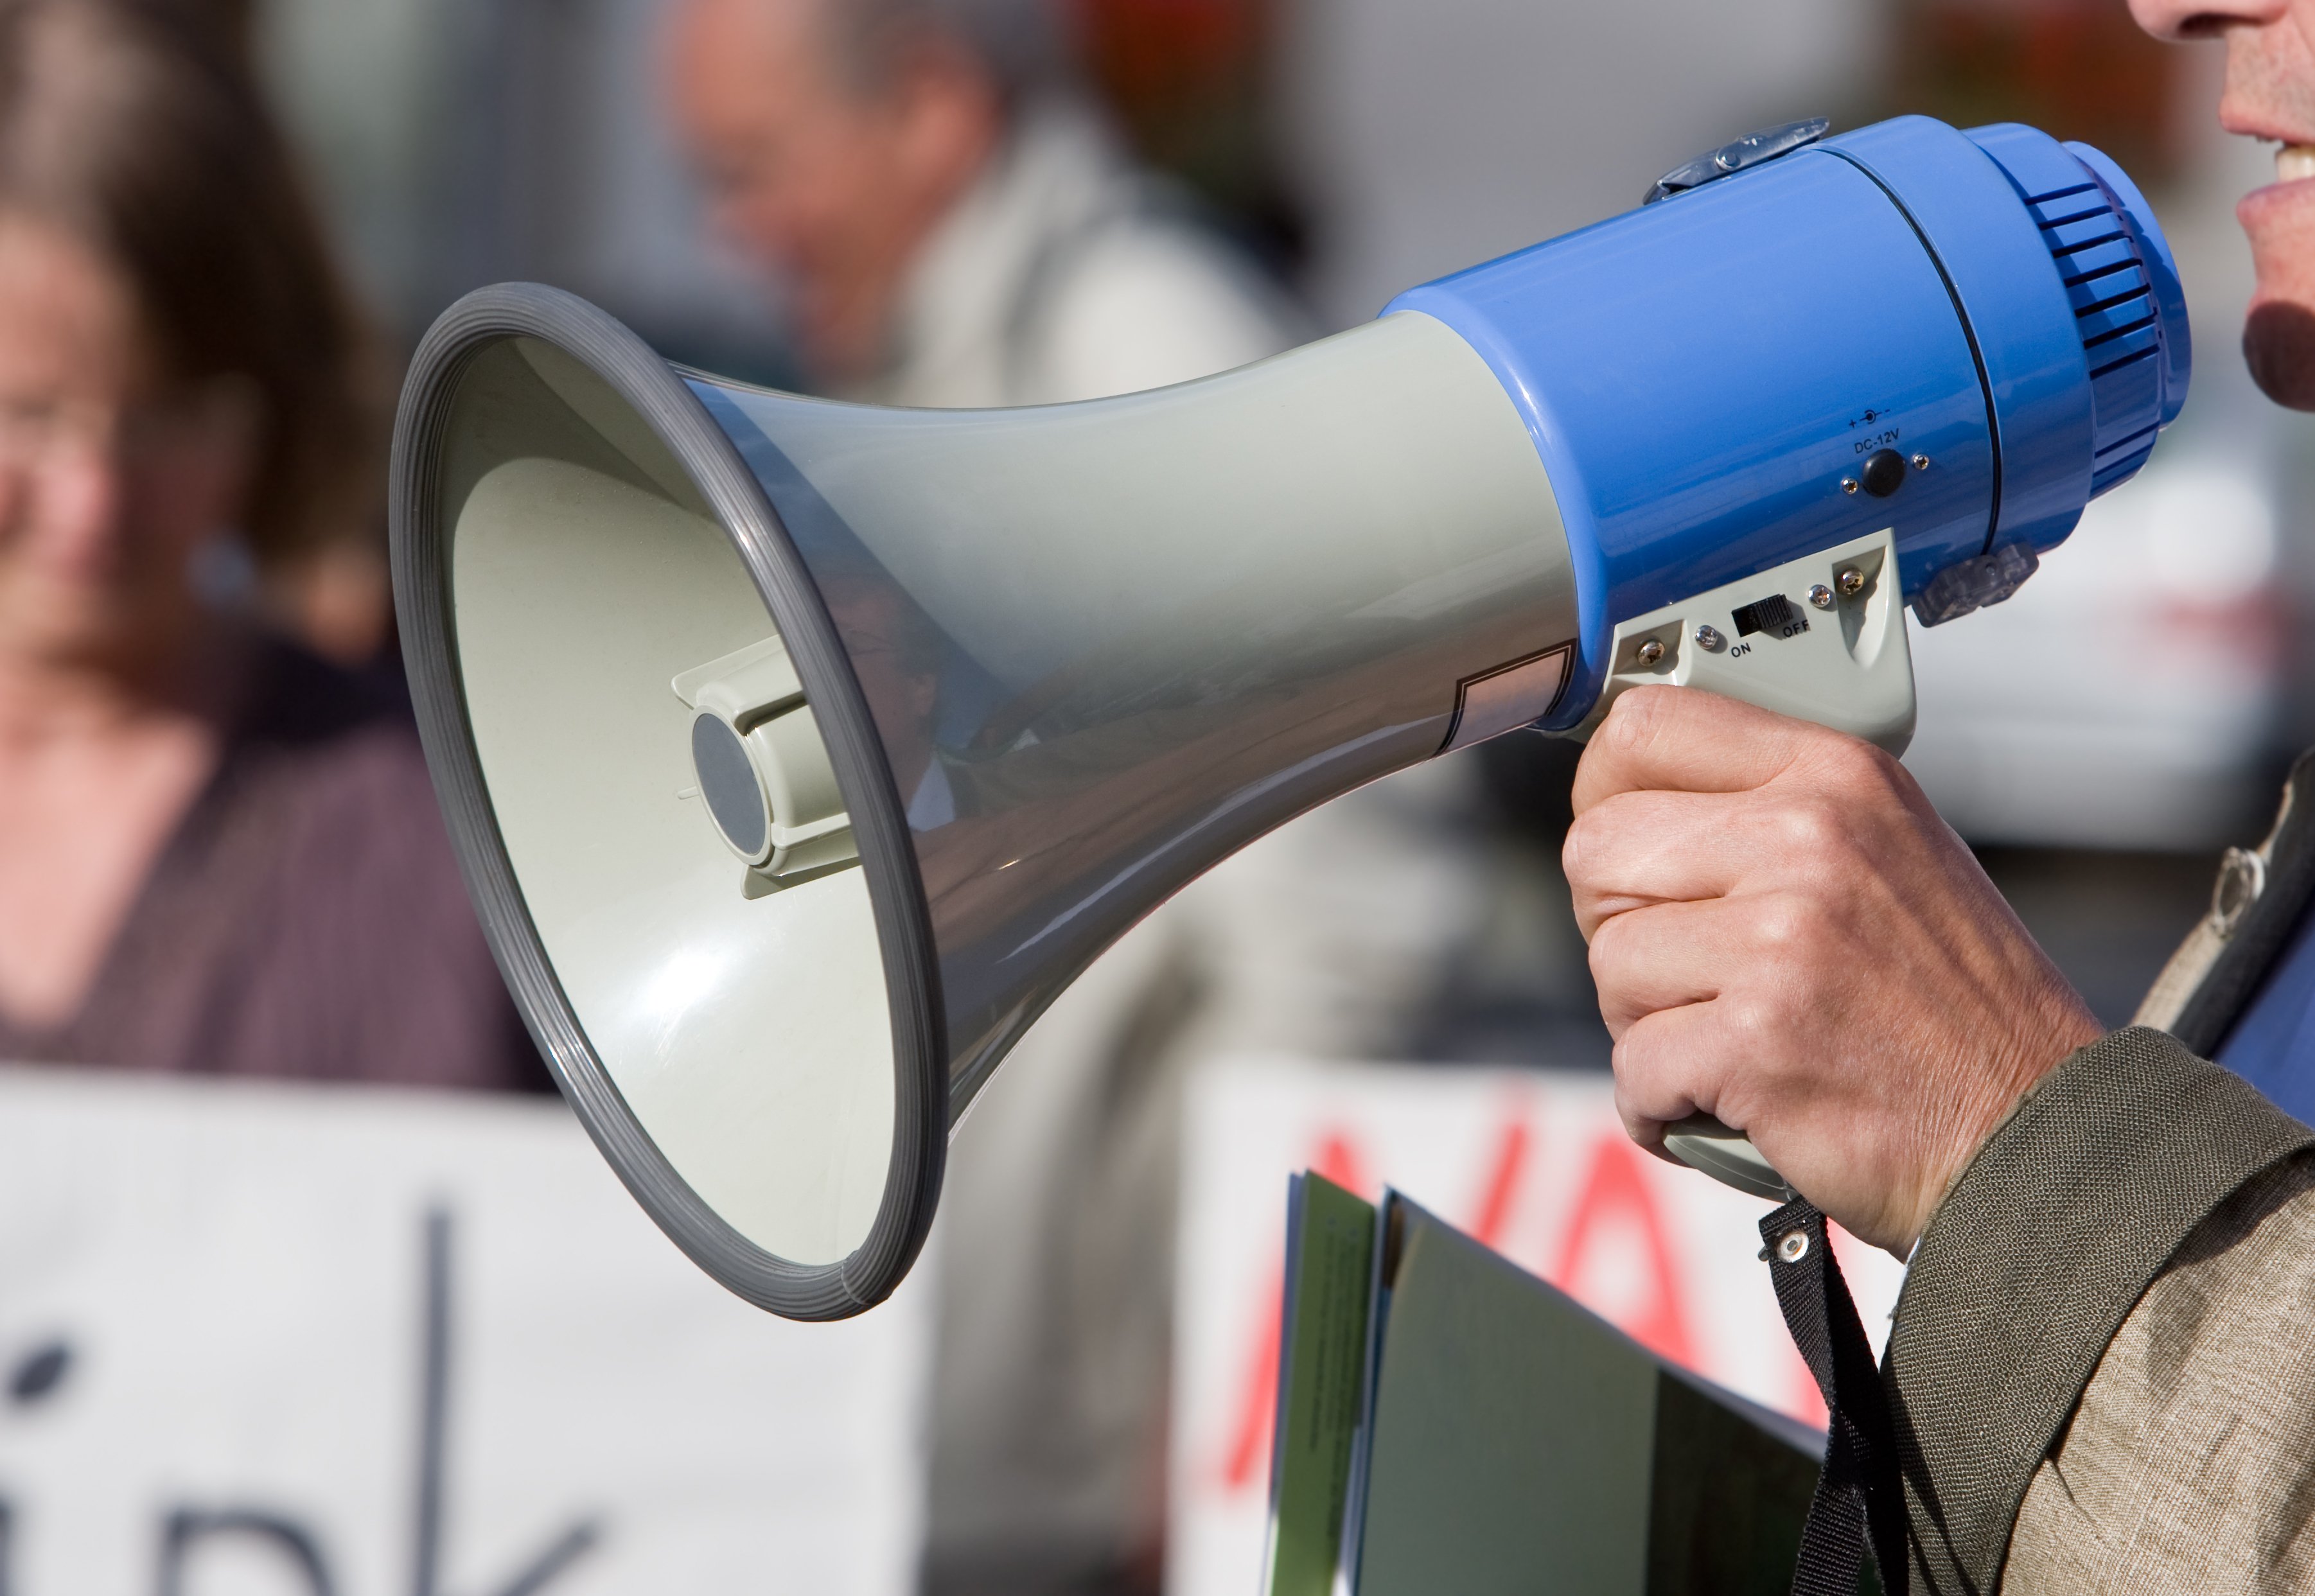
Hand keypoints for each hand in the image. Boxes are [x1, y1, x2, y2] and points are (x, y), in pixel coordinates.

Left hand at [1563, 686, 2102, 1255]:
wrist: (2035, 1133)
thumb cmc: (1951, 1006)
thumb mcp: (1886, 851)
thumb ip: (1768, 811)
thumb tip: (1628, 799)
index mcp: (1835, 775)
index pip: (1642, 728)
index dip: (1603, 797)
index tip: (1624, 851)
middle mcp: (1810, 839)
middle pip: (1598, 850)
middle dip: (1617, 924)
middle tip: (1680, 973)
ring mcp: (1783, 939)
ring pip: (1610, 962)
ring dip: (1645, 1023)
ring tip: (1727, 1041)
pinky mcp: (1758, 1039)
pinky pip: (1632, 1066)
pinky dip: (1659, 1104)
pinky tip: (1719, 1105)